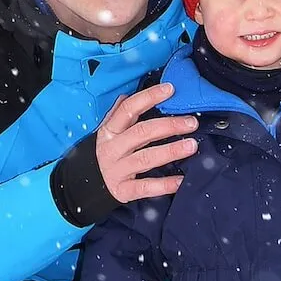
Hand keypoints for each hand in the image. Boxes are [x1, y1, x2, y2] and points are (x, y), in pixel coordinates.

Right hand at [97, 83, 197, 202]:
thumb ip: (121, 114)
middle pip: (141, 133)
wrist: (89, 184)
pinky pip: (145, 187)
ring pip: (145, 158)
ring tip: (191, 146)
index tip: (170, 89)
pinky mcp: (122, 190)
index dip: (149, 97)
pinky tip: (181, 180)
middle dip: (169, 126)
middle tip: (191, 123)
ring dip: (170, 151)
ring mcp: (116, 170)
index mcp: (109, 131)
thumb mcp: (111, 131)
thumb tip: (128, 94)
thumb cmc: (111, 152)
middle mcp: (111, 149)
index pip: (128, 109)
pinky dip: (164, 185)